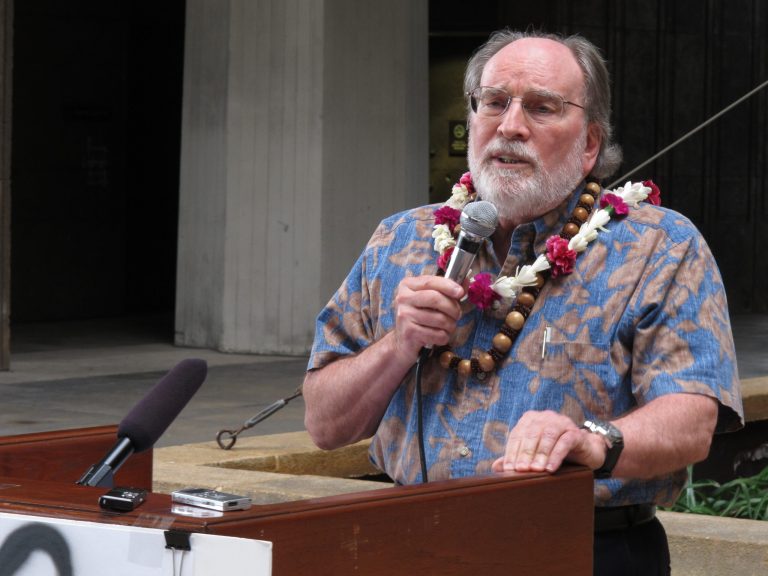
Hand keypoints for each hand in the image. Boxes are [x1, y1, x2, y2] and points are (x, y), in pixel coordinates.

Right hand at [391, 276, 463, 361]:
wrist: (402, 342)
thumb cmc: (420, 317)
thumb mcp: (430, 300)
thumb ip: (447, 290)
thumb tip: (466, 280)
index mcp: (407, 285)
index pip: (430, 281)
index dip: (448, 286)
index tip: (460, 293)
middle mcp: (403, 298)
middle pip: (435, 299)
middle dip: (453, 308)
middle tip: (457, 315)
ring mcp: (404, 315)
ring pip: (440, 319)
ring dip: (450, 325)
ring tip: (448, 327)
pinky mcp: (409, 332)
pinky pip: (437, 334)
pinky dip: (444, 337)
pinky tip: (439, 336)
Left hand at [491, 410, 606, 473]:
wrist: (585, 450)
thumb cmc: (554, 451)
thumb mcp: (534, 455)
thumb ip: (516, 457)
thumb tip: (496, 467)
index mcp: (530, 419)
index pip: (517, 435)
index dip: (511, 452)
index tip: (508, 469)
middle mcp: (544, 417)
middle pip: (531, 434)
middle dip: (525, 453)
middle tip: (521, 470)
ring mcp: (561, 422)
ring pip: (548, 436)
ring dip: (540, 454)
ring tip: (536, 470)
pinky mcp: (576, 433)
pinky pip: (564, 442)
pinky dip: (556, 455)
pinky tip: (551, 468)